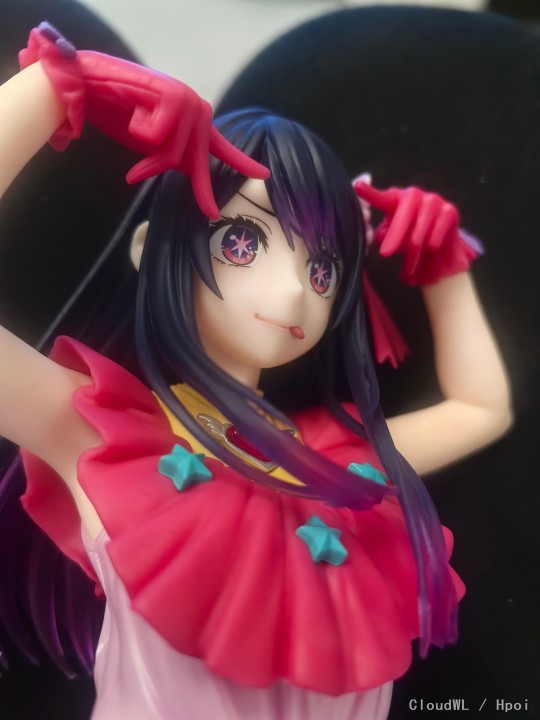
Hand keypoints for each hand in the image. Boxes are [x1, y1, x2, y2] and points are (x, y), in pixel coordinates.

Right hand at [20, 23, 269, 217]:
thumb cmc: (118, 112)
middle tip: (150, 172)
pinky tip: (132, 111)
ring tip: (132, 130)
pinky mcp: (175, 97)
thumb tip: (192, 175)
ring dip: (146, 157)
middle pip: (194, 162)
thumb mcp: (152, 144)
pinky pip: (157, 140)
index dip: (242, 163)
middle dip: (172, 173)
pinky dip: (138, 132)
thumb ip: (176, 156)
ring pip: (173, 155)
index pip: (221, 148)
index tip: (263, 175)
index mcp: (195, 123)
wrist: (89, 84)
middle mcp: (197, 110)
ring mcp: (188, 102)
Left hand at [354, 181, 481, 285]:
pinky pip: (435, 236)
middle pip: (402, 218)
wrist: (439, 250)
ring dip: (412, 254)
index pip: (381, 198)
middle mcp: (414, 194)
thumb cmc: (408, 240)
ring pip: (418, 233)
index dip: (369, 193)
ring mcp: (433, 200)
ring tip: (408, 266)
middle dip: (394, 238)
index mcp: (395, 199)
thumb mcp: (391, 237)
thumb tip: (381, 235)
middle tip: (384, 254)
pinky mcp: (449, 211)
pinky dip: (430, 248)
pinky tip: (430, 250)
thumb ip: (383, 235)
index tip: (357, 187)